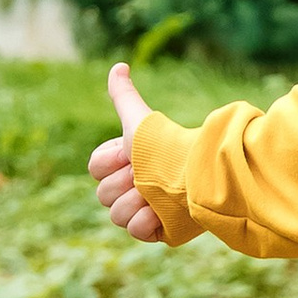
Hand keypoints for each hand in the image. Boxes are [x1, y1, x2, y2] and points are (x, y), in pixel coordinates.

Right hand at [88, 62, 164, 241]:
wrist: (201, 175)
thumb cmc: (169, 148)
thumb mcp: (140, 122)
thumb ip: (125, 96)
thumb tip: (119, 66)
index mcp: (126, 163)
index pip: (96, 168)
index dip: (110, 162)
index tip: (130, 154)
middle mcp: (132, 187)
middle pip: (103, 194)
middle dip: (125, 184)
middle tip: (146, 176)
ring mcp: (144, 210)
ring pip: (116, 215)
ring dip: (136, 202)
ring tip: (158, 195)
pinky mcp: (158, 230)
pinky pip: (136, 231)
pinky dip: (146, 223)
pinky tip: (161, 212)